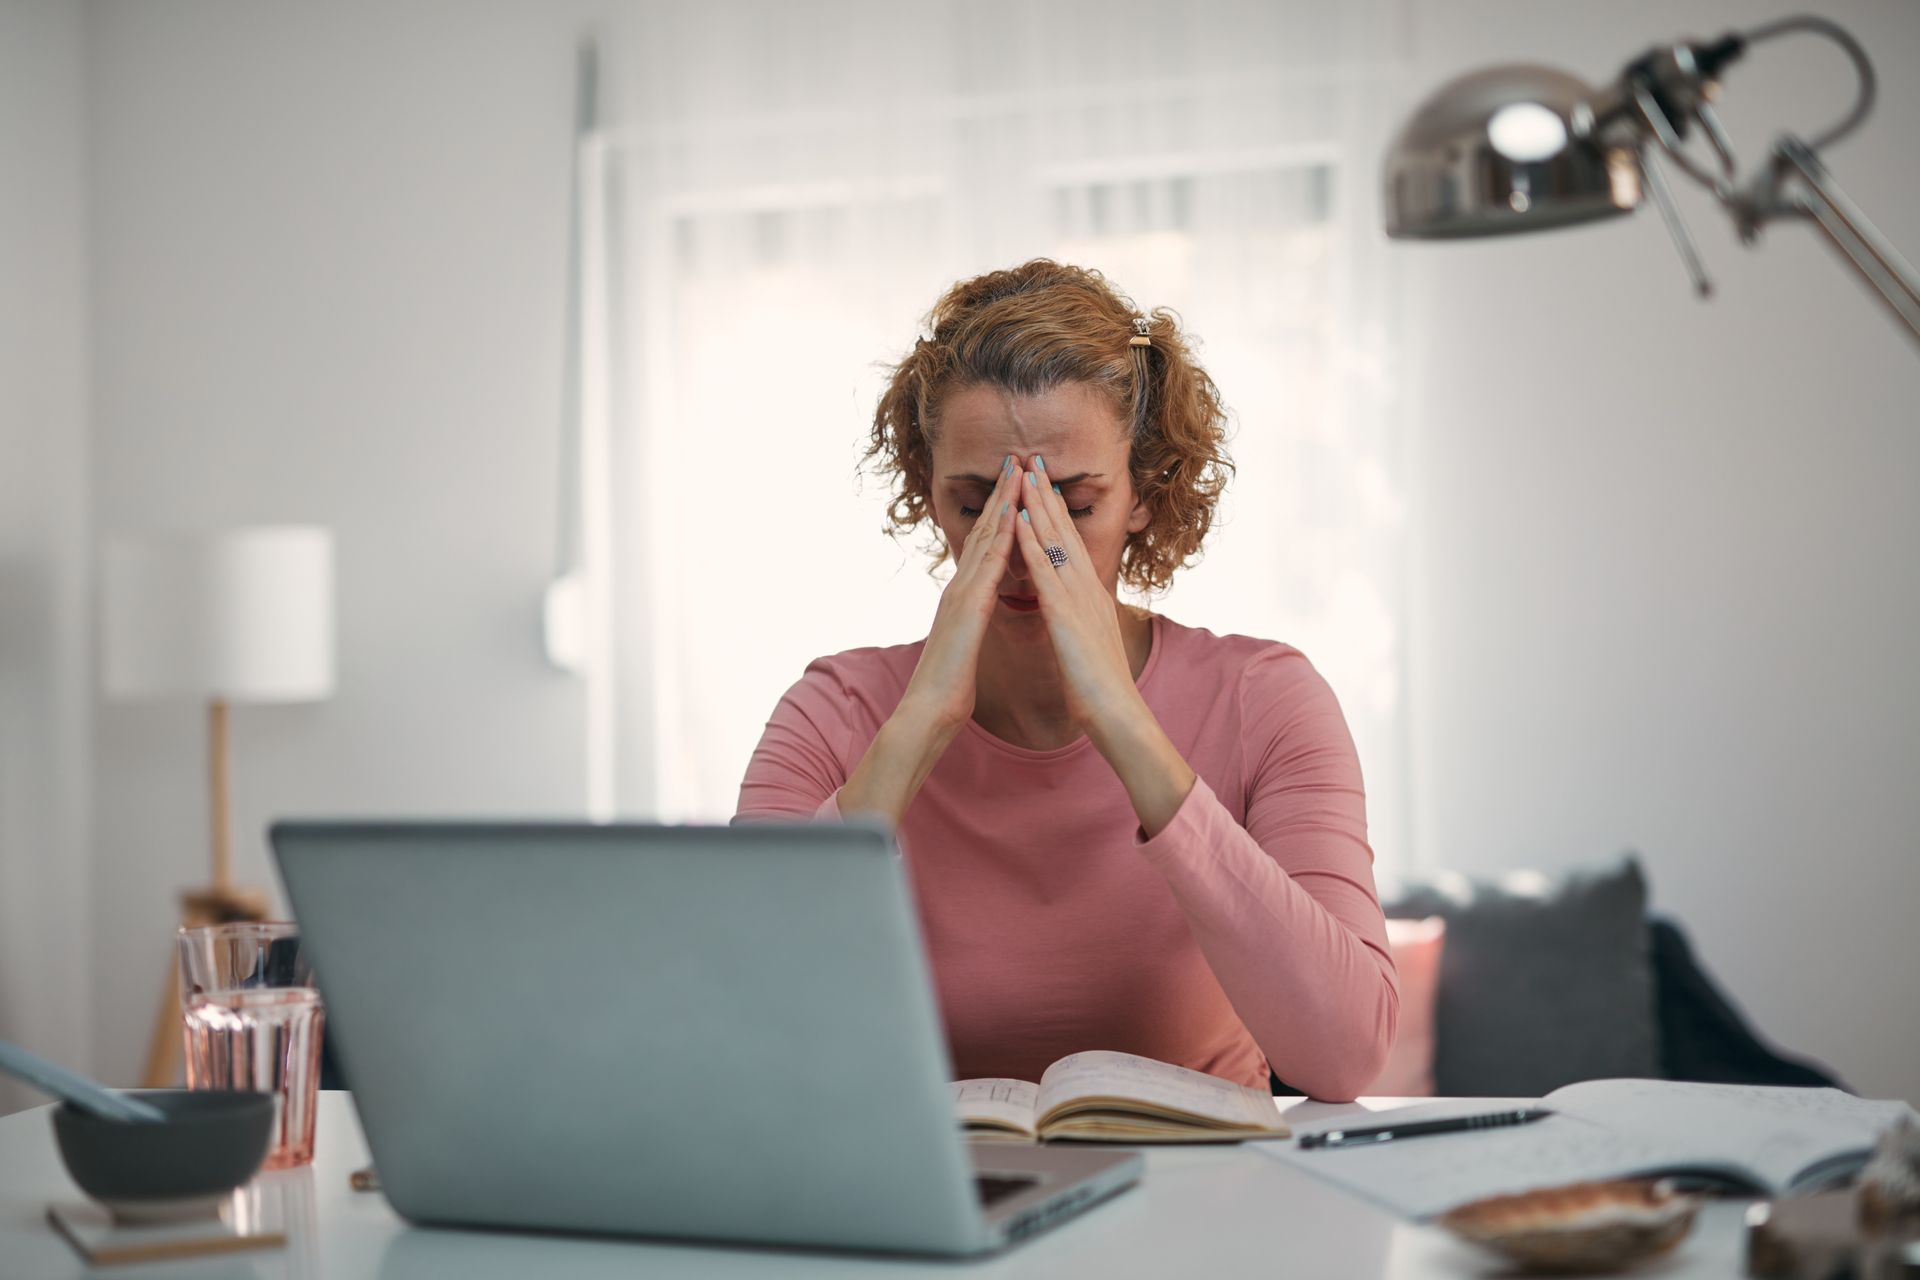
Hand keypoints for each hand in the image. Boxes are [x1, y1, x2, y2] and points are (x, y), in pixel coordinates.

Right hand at [897, 455, 1021, 730]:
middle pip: (983, 531)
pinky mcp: (967, 607)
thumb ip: (972, 622)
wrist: (928, 712)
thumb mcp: (966, 645)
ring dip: (1002, 502)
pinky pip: (988, 565)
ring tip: (1017, 471)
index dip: (999, 513)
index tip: (1014, 486)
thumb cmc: (949, 686)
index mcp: (964, 596)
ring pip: (985, 538)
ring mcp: (961, 593)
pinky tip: (1013, 514)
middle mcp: (960, 587)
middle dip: (1000, 494)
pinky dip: (1001, 537)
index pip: (985, 546)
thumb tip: (978, 613)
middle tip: (1016, 460)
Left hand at [1010, 456, 1144, 736]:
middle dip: (1048, 496)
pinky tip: (1022, 521)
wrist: (1118, 716)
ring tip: (1025, 474)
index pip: (1072, 546)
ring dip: (1039, 506)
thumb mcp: (1091, 647)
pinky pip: (1046, 572)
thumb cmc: (1103, 691)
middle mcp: (1088, 590)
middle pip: (1066, 534)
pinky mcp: (1066, 615)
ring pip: (1057, 543)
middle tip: (1034, 461)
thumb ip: (1083, 625)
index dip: (1058, 515)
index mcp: (1090, 598)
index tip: (1045, 486)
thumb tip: (1077, 617)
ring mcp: (1079, 599)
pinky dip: (1034, 544)